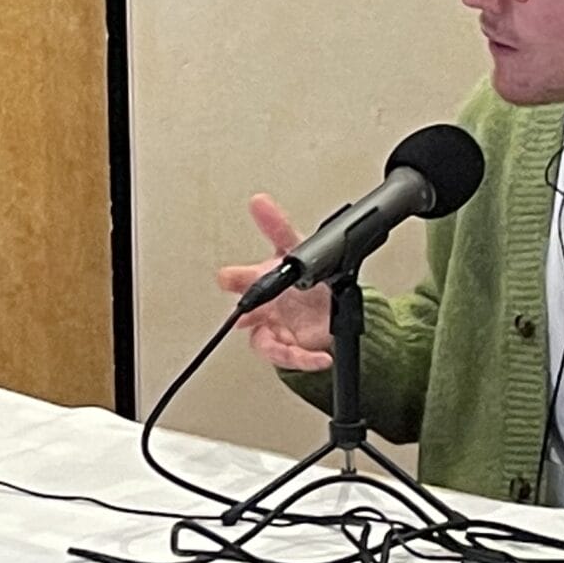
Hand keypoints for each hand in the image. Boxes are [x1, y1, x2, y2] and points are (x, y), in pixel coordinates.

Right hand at [214, 194, 334, 372]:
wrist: (334, 308)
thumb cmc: (305, 280)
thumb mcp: (295, 249)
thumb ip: (276, 227)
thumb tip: (258, 201)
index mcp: (262, 283)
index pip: (237, 280)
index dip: (233, 279)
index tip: (229, 278)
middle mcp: (266, 308)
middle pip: (245, 316)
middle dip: (247, 318)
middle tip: (248, 318)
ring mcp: (277, 330)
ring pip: (264, 343)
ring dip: (279, 348)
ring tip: (294, 348)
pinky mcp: (291, 348)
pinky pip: (291, 358)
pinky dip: (305, 360)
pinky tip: (320, 358)